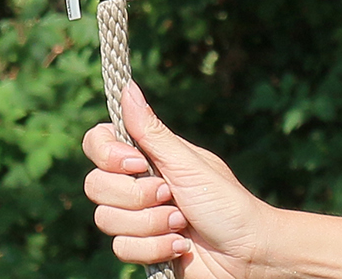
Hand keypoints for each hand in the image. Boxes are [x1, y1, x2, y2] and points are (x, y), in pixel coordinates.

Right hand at [81, 82, 277, 276]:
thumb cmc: (226, 202)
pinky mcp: (141, 248)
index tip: (138, 163)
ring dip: (150, 225)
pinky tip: (179, 246)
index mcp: (145, 156)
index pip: (97, 143)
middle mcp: (135, 184)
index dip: (107, 155)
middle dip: (136, 196)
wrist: (246, 254)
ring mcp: (136, 218)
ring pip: (106, 219)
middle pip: (95, 185)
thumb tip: (128, 87)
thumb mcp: (188, 164)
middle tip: (170, 196)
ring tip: (181, 224)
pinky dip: (155, 248)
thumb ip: (152, 132)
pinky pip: (122, 249)